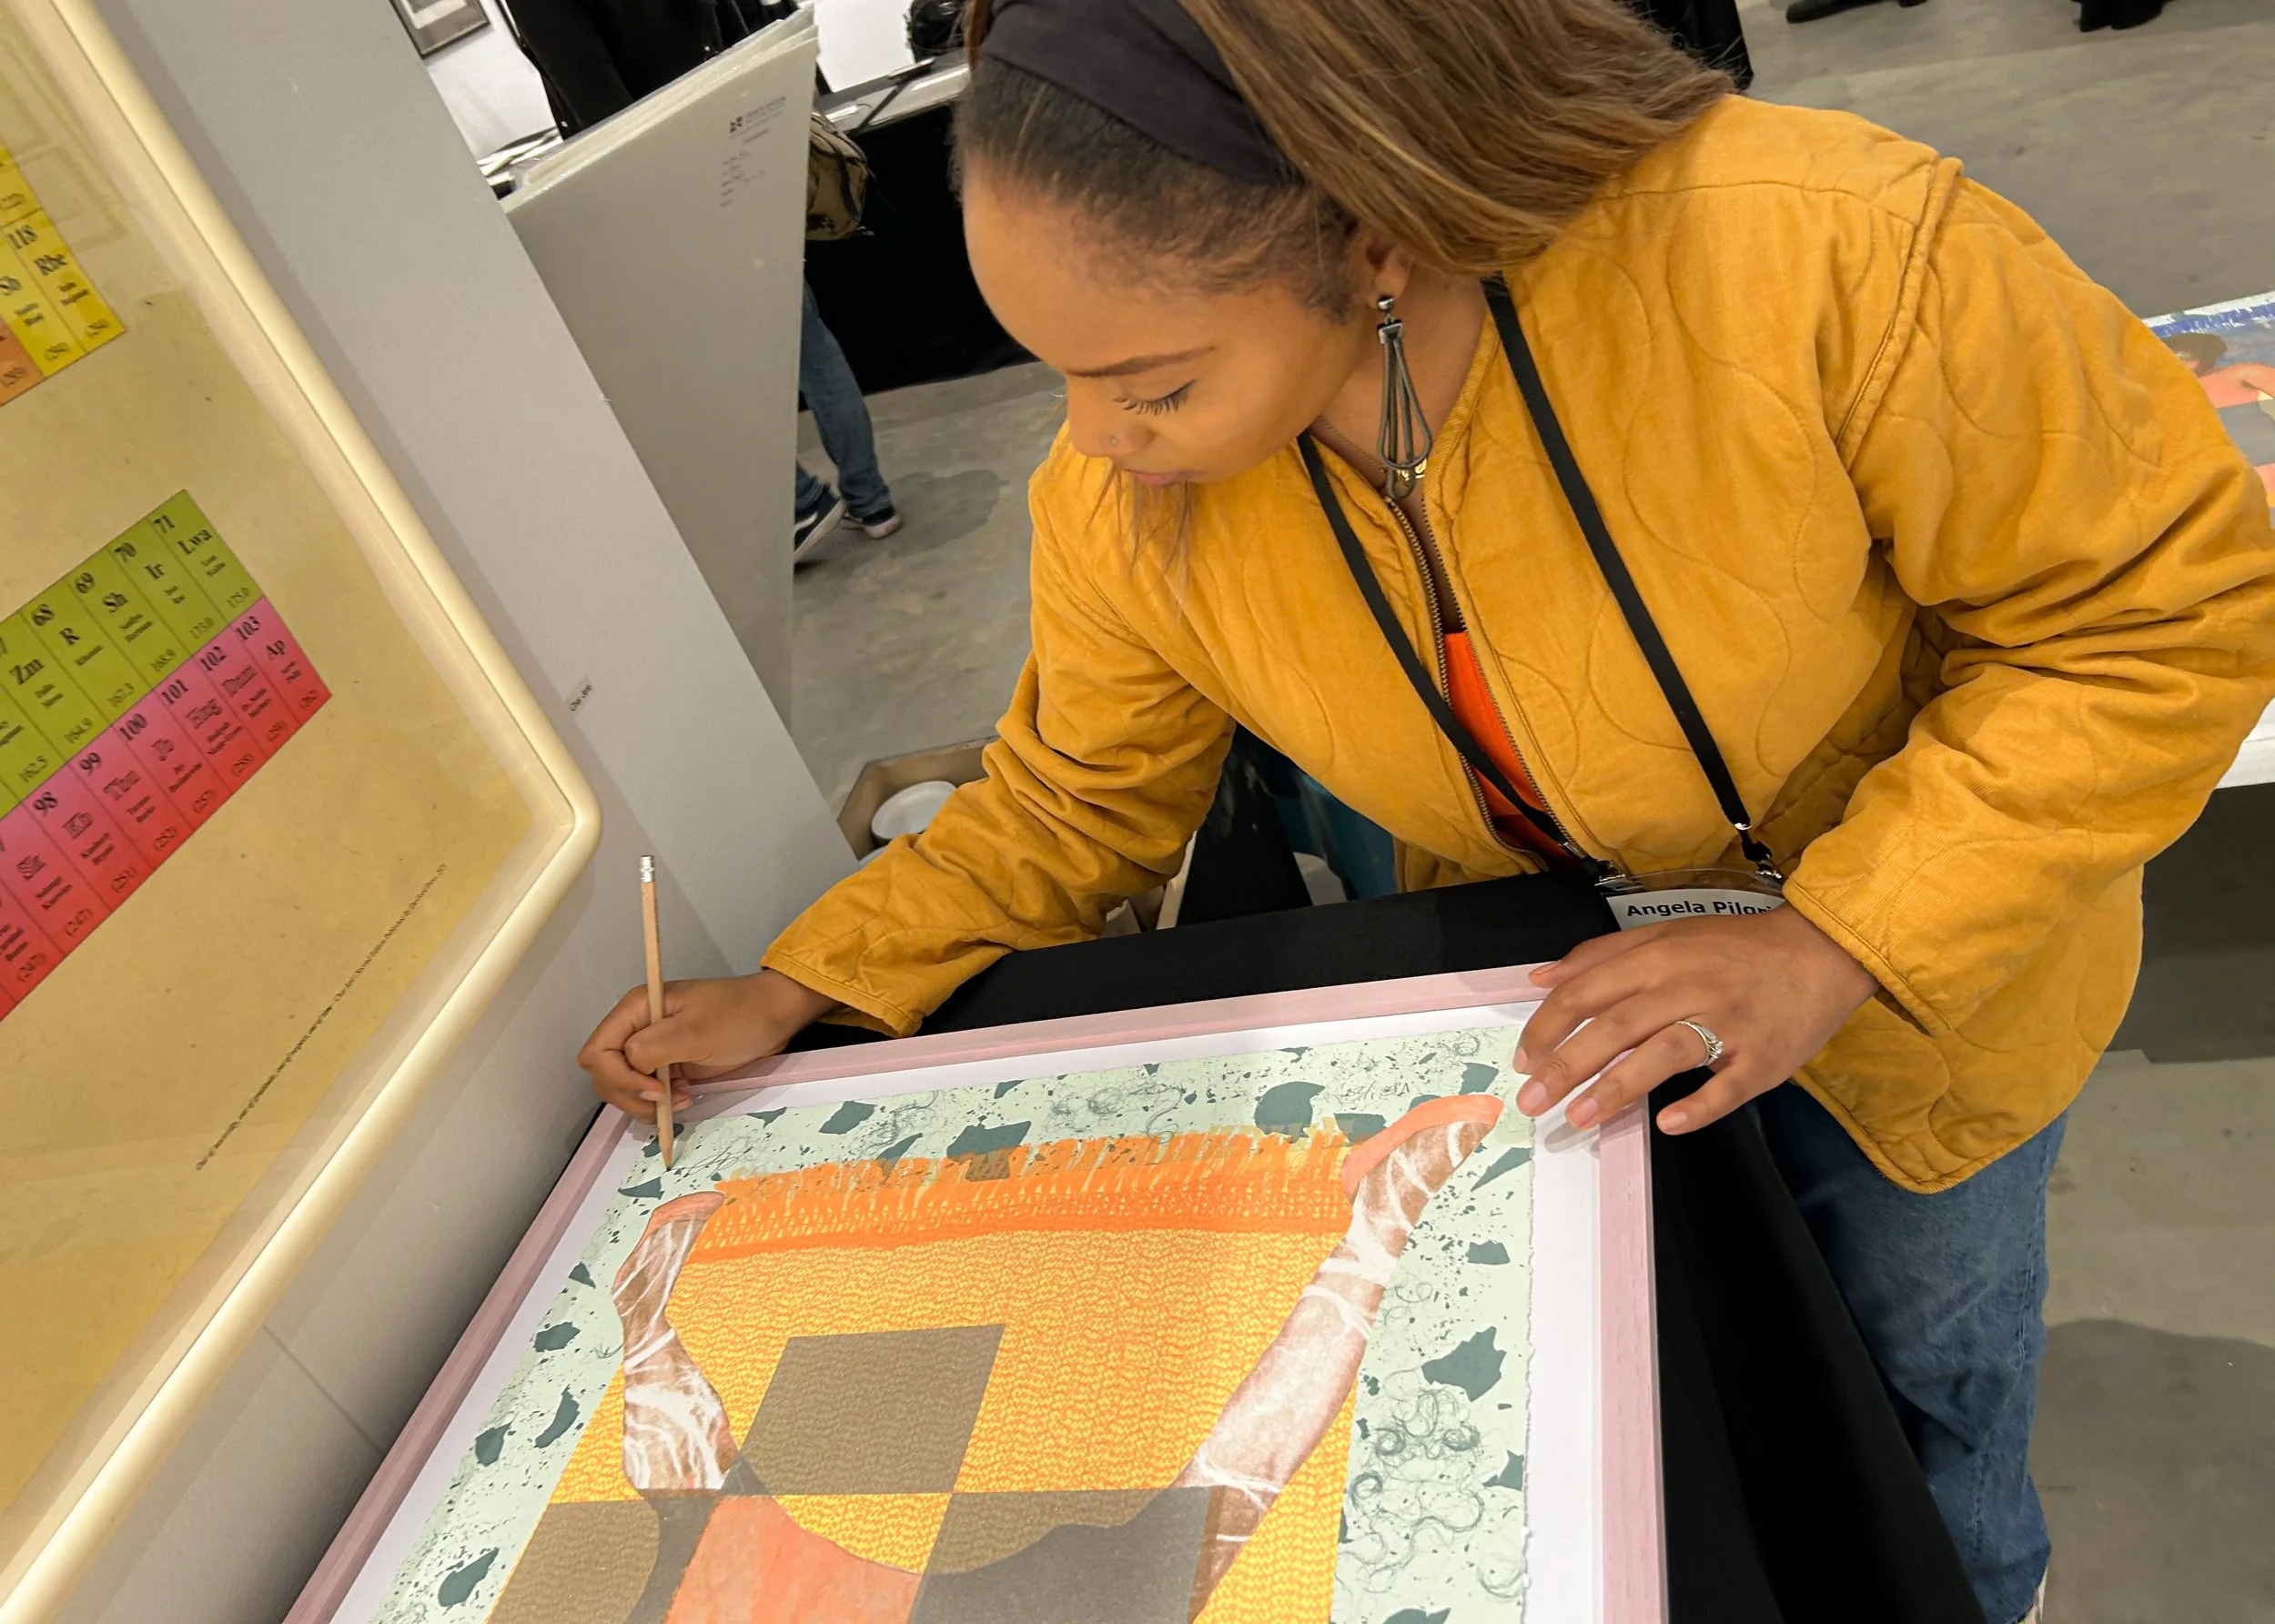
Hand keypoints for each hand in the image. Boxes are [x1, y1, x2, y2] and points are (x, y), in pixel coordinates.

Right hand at [578, 969, 839, 1121]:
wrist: (773, 1017)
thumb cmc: (740, 1016)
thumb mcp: (695, 1031)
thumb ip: (651, 1049)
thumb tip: (629, 1068)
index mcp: (636, 1009)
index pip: (597, 1052)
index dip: (619, 1076)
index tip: (655, 1089)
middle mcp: (636, 1028)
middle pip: (604, 1074)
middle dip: (629, 1095)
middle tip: (665, 1101)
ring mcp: (651, 1048)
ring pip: (621, 1088)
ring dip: (643, 1104)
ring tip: (679, 1101)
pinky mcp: (667, 1066)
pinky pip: (645, 1093)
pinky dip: (656, 1105)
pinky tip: (681, 1100)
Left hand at [1511, 905, 1875, 1135]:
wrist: (1821, 952)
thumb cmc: (1734, 948)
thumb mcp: (1665, 936)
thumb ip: (1601, 955)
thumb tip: (1540, 977)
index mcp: (1659, 958)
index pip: (1588, 992)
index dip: (1549, 1026)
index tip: (1523, 1059)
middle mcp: (1688, 987)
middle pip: (1616, 1026)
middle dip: (1566, 1065)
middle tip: (1532, 1101)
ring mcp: (1728, 1024)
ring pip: (1664, 1053)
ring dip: (1618, 1087)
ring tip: (1580, 1118)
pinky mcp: (1762, 1058)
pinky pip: (1728, 1086)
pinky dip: (1699, 1106)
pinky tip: (1668, 1124)